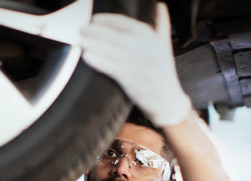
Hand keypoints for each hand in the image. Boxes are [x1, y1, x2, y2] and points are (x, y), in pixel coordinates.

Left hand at [80, 2, 191, 126]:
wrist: (169, 101)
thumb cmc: (164, 73)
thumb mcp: (166, 47)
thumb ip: (162, 25)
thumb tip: (160, 5)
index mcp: (153, 38)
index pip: (126, 23)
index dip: (107, 20)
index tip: (94, 19)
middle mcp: (146, 49)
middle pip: (115, 36)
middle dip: (96, 31)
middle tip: (83, 29)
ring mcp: (139, 64)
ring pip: (111, 50)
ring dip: (93, 44)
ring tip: (81, 41)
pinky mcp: (132, 80)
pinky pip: (111, 67)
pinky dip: (98, 61)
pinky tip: (87, 56)